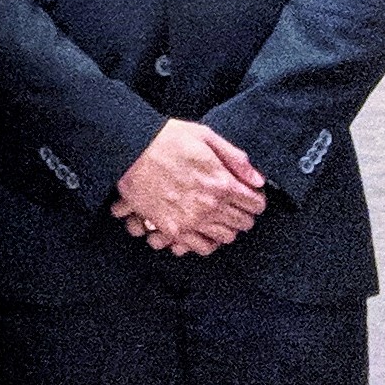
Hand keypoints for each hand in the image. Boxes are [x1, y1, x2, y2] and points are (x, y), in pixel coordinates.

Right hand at [112, 120, 267, 255]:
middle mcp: (210, 206)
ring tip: (218, 217)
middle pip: (243, 223)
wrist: (127, 150)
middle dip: (243, 214)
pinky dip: (206, 242)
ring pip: (226, 237)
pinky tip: (203, 230)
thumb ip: (235, 158)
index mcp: (221, 182)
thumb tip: (257, 179)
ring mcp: (191, 220)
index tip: (250, 196)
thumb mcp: (204, 136)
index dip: (255, 199)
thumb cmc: (162, 139)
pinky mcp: (172, 229)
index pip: (255, 204)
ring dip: (226, 228)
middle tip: (235, 206)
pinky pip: (201, 247)